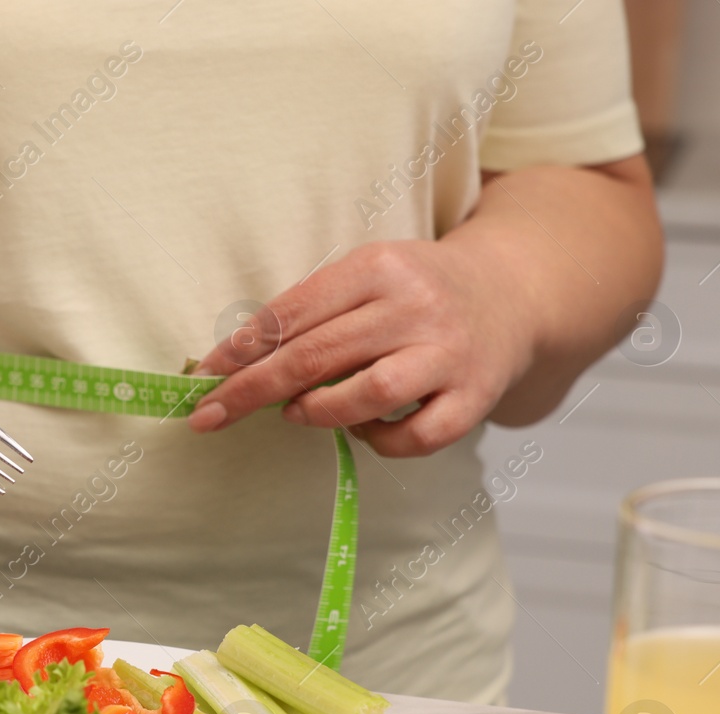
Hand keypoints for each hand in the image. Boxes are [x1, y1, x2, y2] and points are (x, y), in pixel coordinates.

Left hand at [186, 240, 535, 456]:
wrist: (514, 294)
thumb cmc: (417, 291)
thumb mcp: (366, 276)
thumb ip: (313, 311)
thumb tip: (237, 363)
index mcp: (379, 266)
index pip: (295, 311)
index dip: (243, 348)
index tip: (204, 375)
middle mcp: (415, 306)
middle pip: (318, 355)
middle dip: (252, 390)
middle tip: (209, 415)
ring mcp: (448, 353)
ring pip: (368, 394)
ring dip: (318, 412)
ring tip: (297, 414)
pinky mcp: (474, 397)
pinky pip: (416, 437)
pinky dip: (379, 442)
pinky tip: (365, 428)